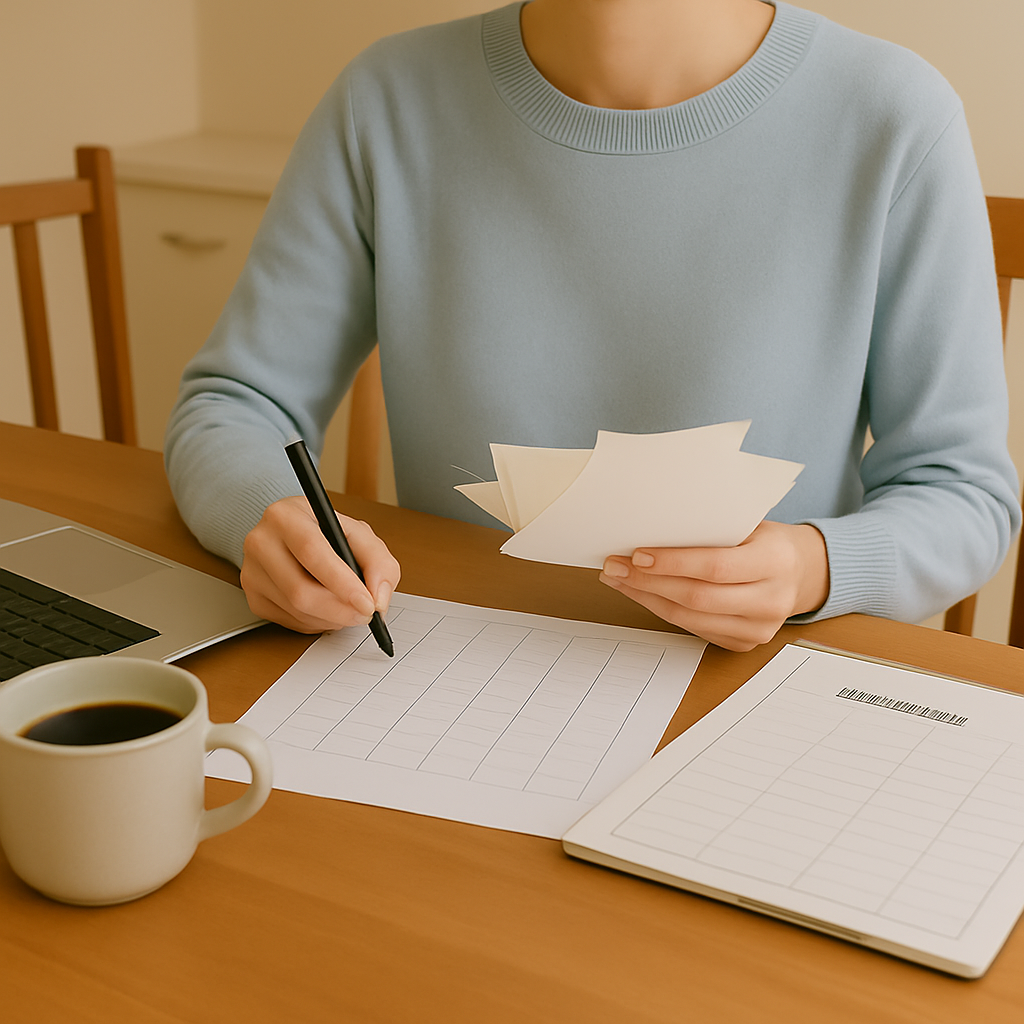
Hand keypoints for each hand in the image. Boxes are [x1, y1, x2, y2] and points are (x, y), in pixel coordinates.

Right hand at [240, 495, 400, 632]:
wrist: (293, 534)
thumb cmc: (327, 532)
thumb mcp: (360, 534)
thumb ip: (378, 562)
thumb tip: (377, 599)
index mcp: (286, 516)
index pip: (311, 551)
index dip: (341, 582)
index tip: (367, 603)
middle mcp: (261, 541)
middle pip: (299, 590)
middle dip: (340, 610)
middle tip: (365, 615)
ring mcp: (252, 571)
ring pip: (296, 611)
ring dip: (332, 618)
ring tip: (349, 609)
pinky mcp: (252, 596)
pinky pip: (290, 621)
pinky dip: (317, 622)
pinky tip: (328, 608)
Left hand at [599, 521, 828, 651]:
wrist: (800, 572)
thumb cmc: (765, 541)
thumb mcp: (749, 524)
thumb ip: (711, 528)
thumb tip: (652, 527)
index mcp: (775, 562)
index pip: (716, 566)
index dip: (673, 563)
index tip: (637, 555)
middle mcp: (771, 600)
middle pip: (697, 597)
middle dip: (649, 582)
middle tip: (615, 566)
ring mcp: (759, 629)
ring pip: (690, 618)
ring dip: (647, 598)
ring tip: (619, 579)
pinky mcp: (744, 644)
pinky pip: (693, 629)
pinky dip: (661, 610)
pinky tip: (641, 594)